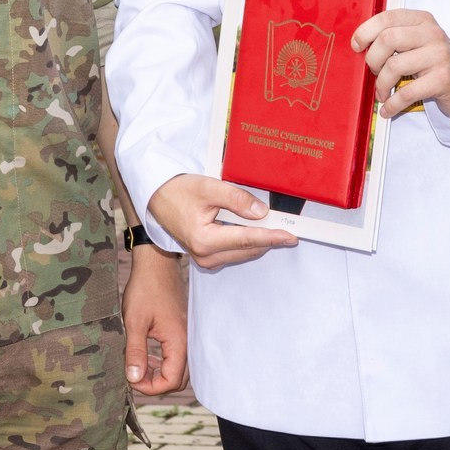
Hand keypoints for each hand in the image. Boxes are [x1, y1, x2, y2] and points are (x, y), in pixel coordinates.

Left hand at [123, 243, 188, 395]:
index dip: (151, 387)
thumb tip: (134, 379)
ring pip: (178, 368)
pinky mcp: (181, 331)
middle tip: (134, 374)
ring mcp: (186, 336)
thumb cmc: (145, 289)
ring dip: (158, 372)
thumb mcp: (134, 322)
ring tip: (137, 364)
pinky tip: (146, 354)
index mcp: (178, 341)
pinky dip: (162, 362)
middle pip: (179, 379)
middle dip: (156, 383)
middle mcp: (187, 341)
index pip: (172, 380)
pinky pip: (176, 356)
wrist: (156, 264)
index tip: (131, 379)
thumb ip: (135, 352)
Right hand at [147, 174, 298, 268]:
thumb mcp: (208, 188)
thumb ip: (236, 199)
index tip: (290, 236)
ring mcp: (207, 260)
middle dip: (269, 237)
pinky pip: (237, 251)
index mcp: (204, 241)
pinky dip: (248, 240)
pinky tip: (254, 227)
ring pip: (244, 252)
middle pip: (248, 248)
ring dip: (259, 239)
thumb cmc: (180, 192)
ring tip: (272, 222)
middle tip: (289, 225)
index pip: (246, 239)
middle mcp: (206, 256)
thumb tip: (261, 212)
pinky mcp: (209, 258)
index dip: (271, 237)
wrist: (159, 199)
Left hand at [354, 9, 449, 119]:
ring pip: (394, 66)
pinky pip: (406, 92)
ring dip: (381, 85)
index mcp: (423, 20)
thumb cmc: (434, 65)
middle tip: (374, 72)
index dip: (366, 31)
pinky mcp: (443, 79)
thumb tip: (360, 44)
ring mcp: (440, 55)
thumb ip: (395, 38)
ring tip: (382, 93)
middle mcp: (433, 34)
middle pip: (387, 39)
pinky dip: (392, 104)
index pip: (387, 17)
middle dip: (373, 60)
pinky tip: (389, 109)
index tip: (356, 46)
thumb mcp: (418, 43)